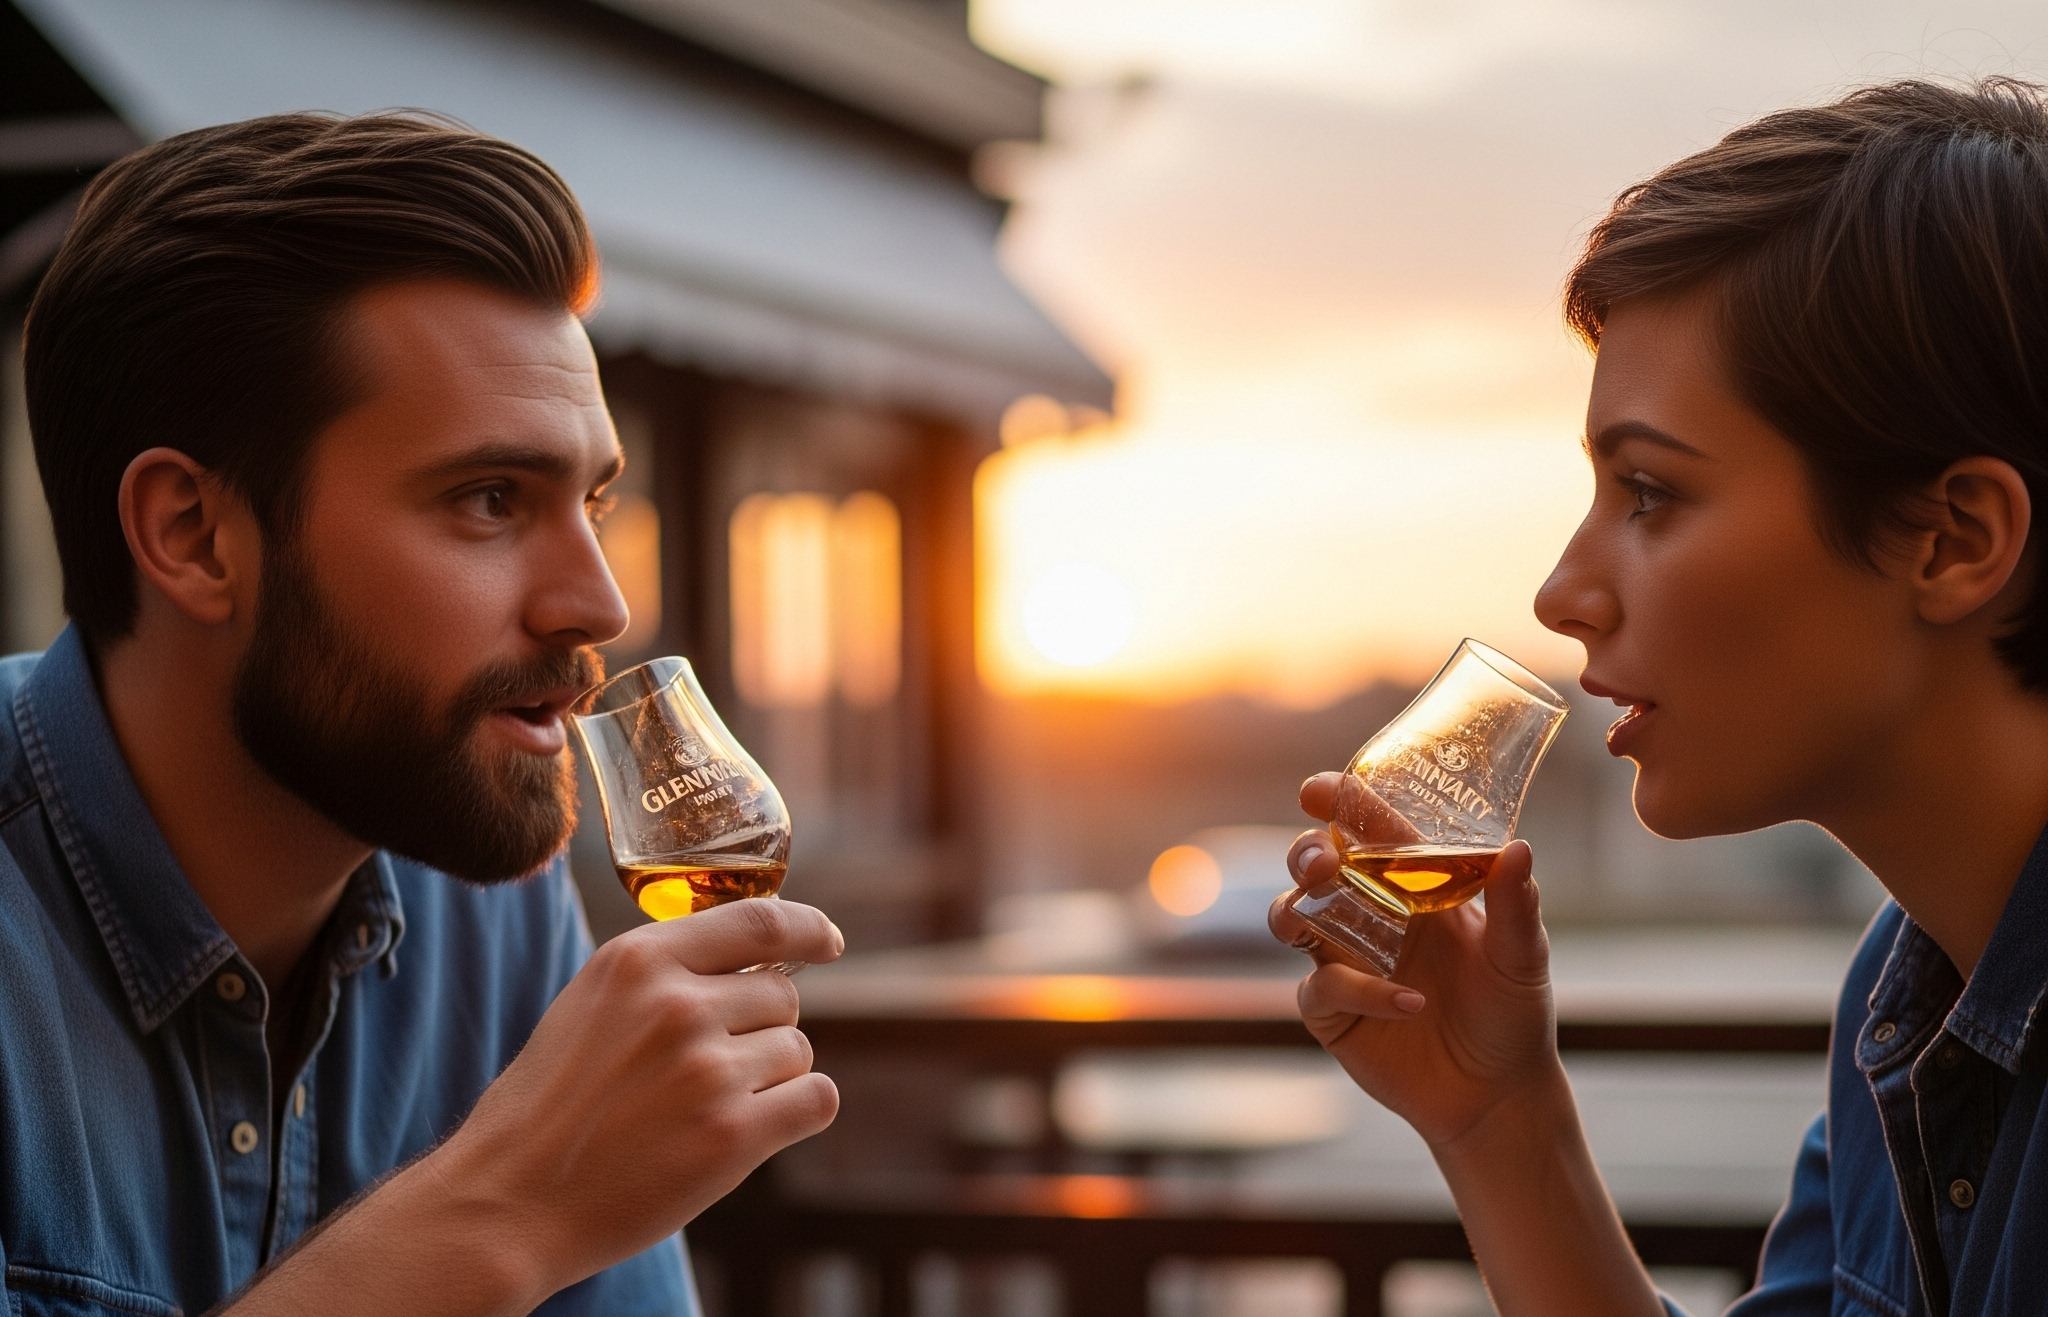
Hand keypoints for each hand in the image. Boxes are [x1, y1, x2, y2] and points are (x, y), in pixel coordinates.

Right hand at [422, 898, 843, 1297]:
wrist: (508, 1203)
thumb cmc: (548, 1108)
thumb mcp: (591, 1007)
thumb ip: (664, 975)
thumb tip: (755, 961)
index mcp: (639, 962)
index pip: (759, 920)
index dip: (807, 929)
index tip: (827, 942)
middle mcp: (678, 1005)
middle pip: (781, 996)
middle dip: (759, 1030)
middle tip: (704, 1075)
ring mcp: (708, 1070)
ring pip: (797, 1051)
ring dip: (768, 1080)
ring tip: (699, 1112)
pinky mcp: (733, 1136)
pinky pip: (817, 1099)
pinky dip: (797, 1113)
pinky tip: (751, 1132)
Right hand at [1268, 773, 1560, 1150]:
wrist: (1499, 1093)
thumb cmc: (1512, 1013)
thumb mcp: (1521, 954)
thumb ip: (1515, 904)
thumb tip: (1517, 849)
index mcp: (1410, 885)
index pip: (1365, 829)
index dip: (1336, 803)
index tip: (1317, 790)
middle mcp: (1369, 916)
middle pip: (1313, 866)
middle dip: (1306, 853)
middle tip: (1323, 861)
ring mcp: (1345, 962)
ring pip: (1291, 918)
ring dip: (1296, 907)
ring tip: (1325, 909)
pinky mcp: (1333, 1012)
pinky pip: (1322, 988)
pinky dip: (1360, 990)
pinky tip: (1409, 1004)